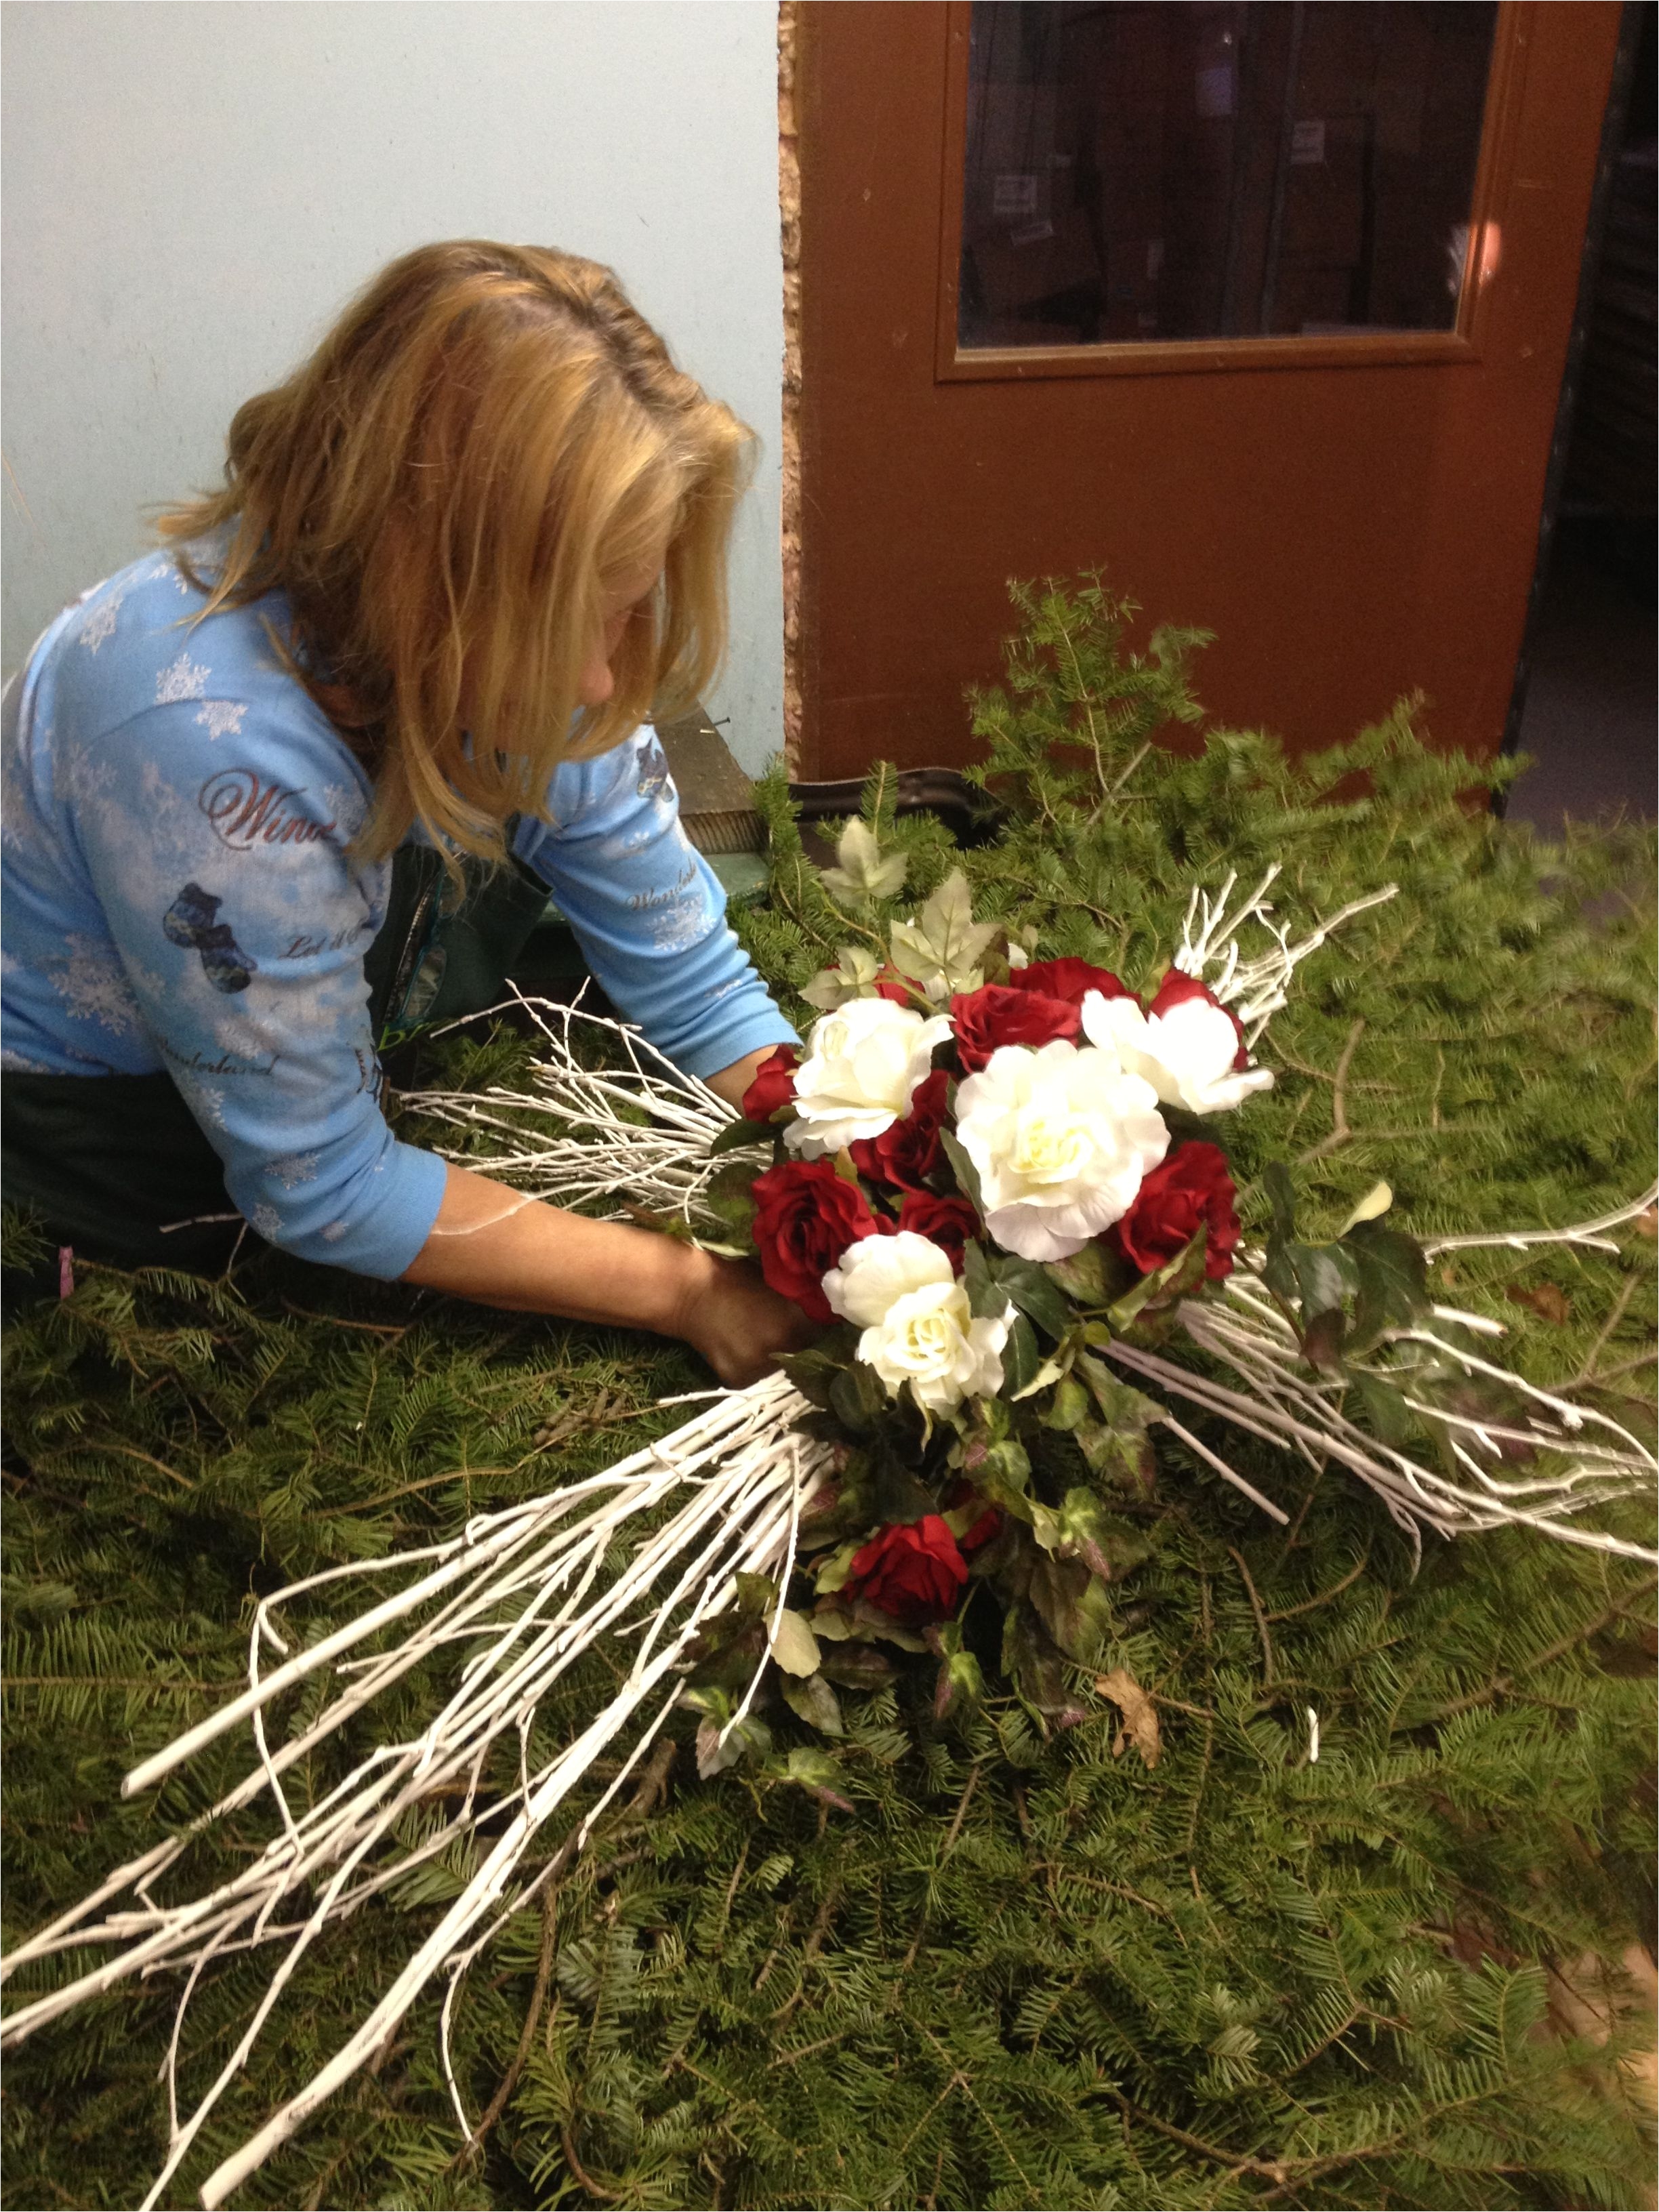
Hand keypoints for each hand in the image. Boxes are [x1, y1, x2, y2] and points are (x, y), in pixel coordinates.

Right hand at [670, 1248, 819, 1387]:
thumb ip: (801, 1297)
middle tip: (781, 1328)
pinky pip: (754, 1376)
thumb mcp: (776, 1281)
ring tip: (755, 1337)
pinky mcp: (739, 1379)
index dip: (818, 1325)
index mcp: (797, 1320)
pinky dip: (749, 1365)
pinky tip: (737, 1346)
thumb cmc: (734, 1277)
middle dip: (797, 1341)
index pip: (825, 1331)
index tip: (812, 1320)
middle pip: (803, 1352)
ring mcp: (760, 1367)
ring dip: (773, 1356)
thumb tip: (824, 1303)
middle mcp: (783, 1347)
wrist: (688, 1292)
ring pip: (779, 1366)